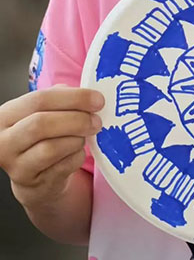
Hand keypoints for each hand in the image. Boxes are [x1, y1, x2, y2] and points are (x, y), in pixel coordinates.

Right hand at [0, 86, 103, 209]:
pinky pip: (64, 166)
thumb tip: (87, 97)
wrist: (34, 176)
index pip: (39, 100)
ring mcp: (17, 166)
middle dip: (77, 119)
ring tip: (84, 135)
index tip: (97, 99)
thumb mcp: (43, 111)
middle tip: (96, 120)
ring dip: (77, 139)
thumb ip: (60, 98)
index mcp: (6, 116)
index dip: (73, 97)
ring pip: (53, 148)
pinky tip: (77, 151)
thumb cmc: (40, 136)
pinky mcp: (34, 184)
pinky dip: (77, 156)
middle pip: (42, 124)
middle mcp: (5, 142)